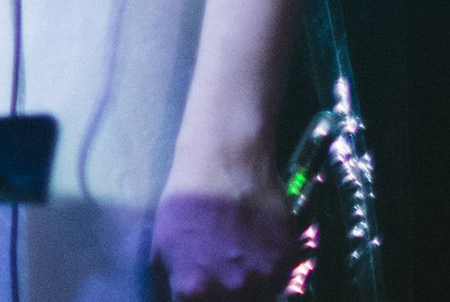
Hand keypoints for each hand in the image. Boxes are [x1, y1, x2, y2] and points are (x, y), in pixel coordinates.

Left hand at [151, 184, 294, 300]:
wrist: (227, 162)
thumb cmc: (186, 199)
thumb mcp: (161, 244)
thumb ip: (172, 282)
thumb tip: (179, 297)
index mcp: (195, 290)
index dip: (198, 299)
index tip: (201, 287)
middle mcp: (232, 291)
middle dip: (225, 294)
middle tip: (222, 269)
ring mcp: (263, 278)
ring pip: (259, 297)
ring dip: (250, 284)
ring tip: (239, 254)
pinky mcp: (288, 261)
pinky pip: (280, 278)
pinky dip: (270, 268)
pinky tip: (257, 243)